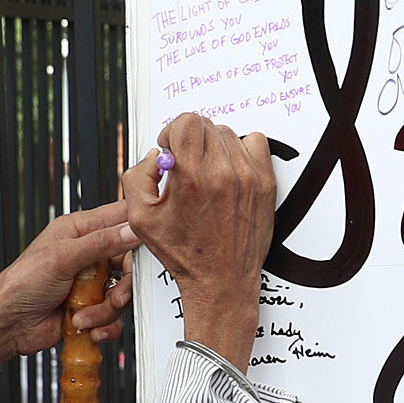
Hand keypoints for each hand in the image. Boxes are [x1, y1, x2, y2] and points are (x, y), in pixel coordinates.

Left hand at [0, 203, 139, 371]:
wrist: (8, 325)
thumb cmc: (20, 285)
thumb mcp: (61, 258)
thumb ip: (100, 242)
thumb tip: (132, 230)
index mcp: (79, 230)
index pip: (121, 218)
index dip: (138, 229)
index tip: (147, 246)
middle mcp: (89, 254)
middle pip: (130, 262)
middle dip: (125, 284)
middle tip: (115, 296)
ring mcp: (93, 282)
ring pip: (124, 292)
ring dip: (107, 309)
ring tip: (85, 314)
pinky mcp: (94, 307)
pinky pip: (116, 316)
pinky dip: (104, 325)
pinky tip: (86, 325)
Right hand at [123, 113, 274, 367]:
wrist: (222, 281)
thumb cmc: (183, 253)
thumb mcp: (141, 217)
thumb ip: (137, 176)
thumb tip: (155, 155)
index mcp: (192, 176)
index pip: (187, 121)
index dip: (173, 131)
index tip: (170, 150)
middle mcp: (224, 172)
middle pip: (206, 125)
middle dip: (191, 140)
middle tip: (186, 165)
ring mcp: (250, 177)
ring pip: (228, 134)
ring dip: (214, 146)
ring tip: (207, 172)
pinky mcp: (267, 184)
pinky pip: (256, 143)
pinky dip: (241, 149)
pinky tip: (229, 170)